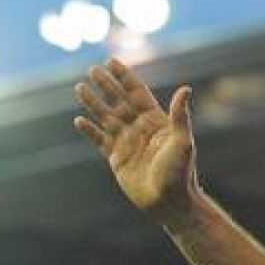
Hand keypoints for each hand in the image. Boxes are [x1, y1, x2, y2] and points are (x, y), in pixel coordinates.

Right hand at [72, 58, 197, 221]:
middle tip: (92, 70)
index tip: (112, 62)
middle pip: (119, 101)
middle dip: (107, 85)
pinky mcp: (116, 159)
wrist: (169, 202)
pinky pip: (99, 140)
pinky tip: (79, 120)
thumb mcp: (182, 142)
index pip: (137, 93)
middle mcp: (140, 129)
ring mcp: (127, 143)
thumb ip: (180, 116)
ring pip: (106, 117)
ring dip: (93, 103)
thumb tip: (186, 89)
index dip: (125, 77)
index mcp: (157, 122)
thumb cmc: (180, 173)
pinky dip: (90, 130)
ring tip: (79, 88)